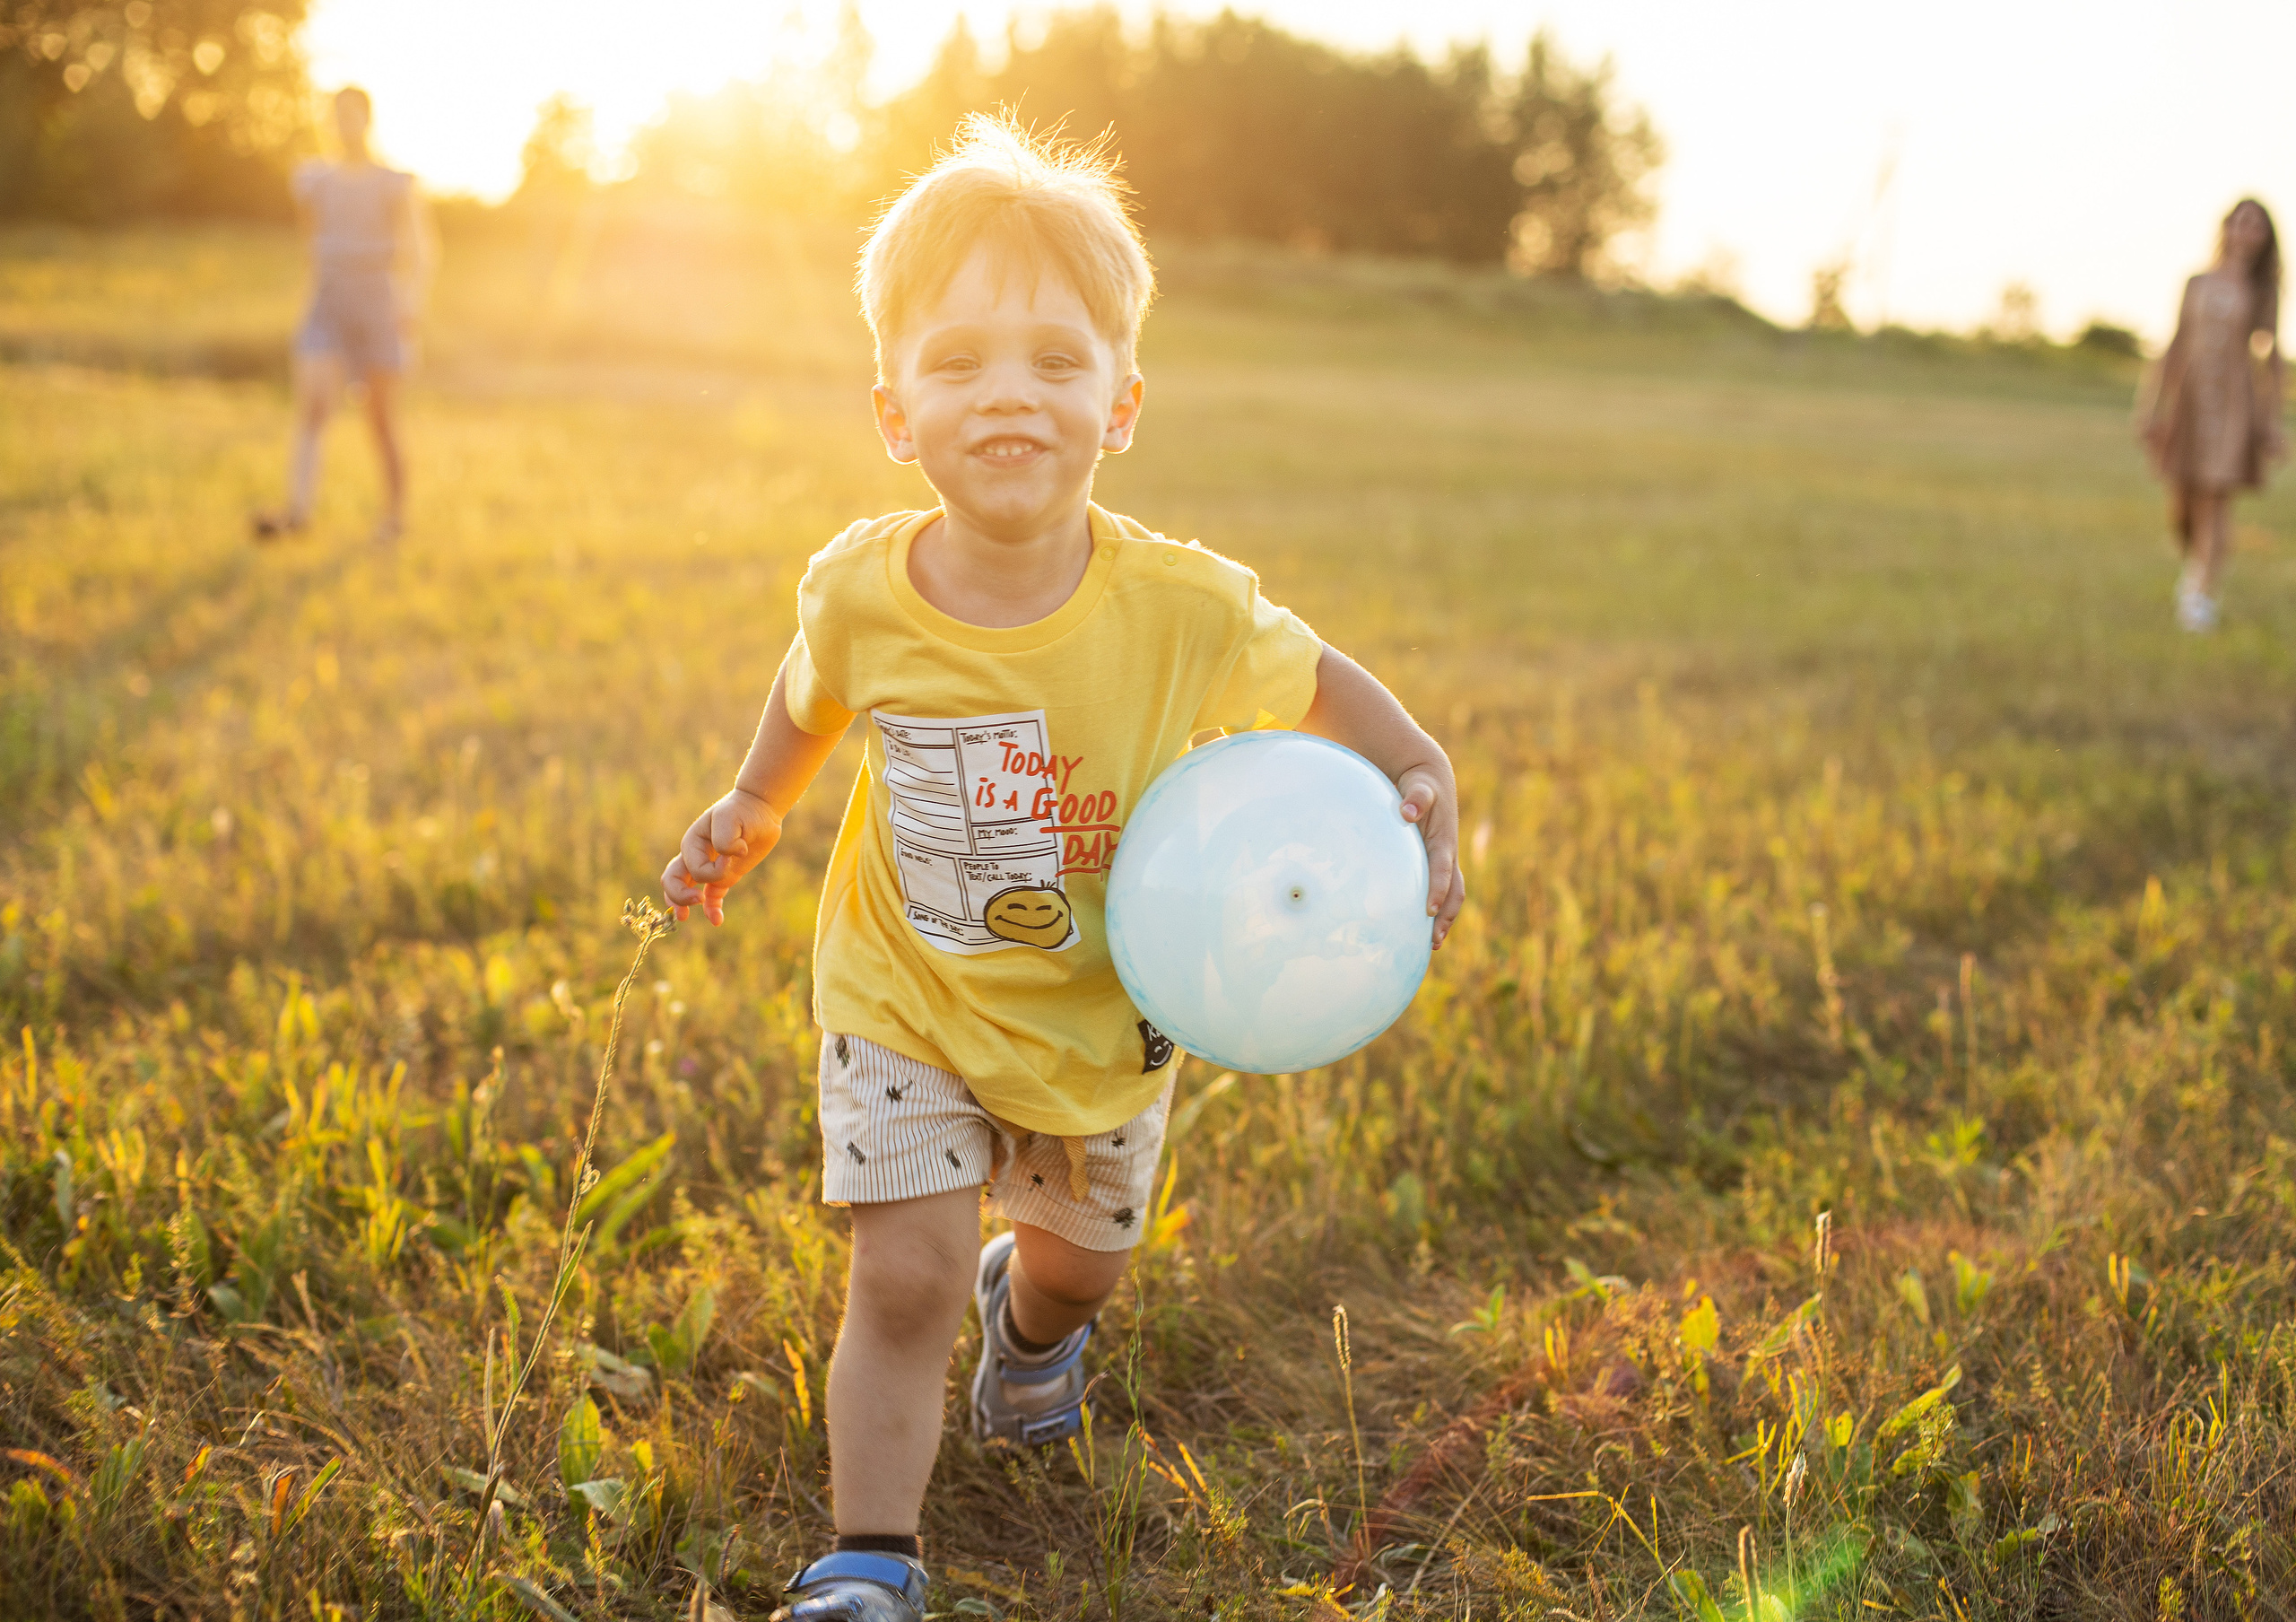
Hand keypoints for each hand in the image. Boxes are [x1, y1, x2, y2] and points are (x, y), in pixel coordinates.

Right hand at [661, 787, 781, 925]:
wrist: (759, 809)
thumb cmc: (742, 811)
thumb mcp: (731, 818)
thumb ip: (725, 839)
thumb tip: (730, 857)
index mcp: (692, 842)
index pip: (695, 869)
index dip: (713, 871)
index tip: (732, 859)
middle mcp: (695, 855)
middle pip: (672, 880)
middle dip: (679, 896)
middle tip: (696, 901)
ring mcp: (709, 866)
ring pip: (684, 889)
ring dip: (683, 904)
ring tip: (685, 918)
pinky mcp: (724, 875)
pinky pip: (711, 896)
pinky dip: (711, 908)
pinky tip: (717, 920)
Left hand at [1398, 762, 1465, 949]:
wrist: (1431, 780)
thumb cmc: (1422, 785)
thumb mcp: (1419, 787)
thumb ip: (1415, 798)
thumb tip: (1406, 812)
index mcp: (1444, 841)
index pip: (1443, 870)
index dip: (1438, 889)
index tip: (1430, 910)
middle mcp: (1448, 855)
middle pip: (1454, 892)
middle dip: (1446, 917)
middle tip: (1432, 941)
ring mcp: (1444, 861)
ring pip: (1451, 896)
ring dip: (1444, 920)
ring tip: (1430, 945)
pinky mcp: (1436, 864)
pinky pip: (1439, 890)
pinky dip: (1435, 910)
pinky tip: (1417, 928)